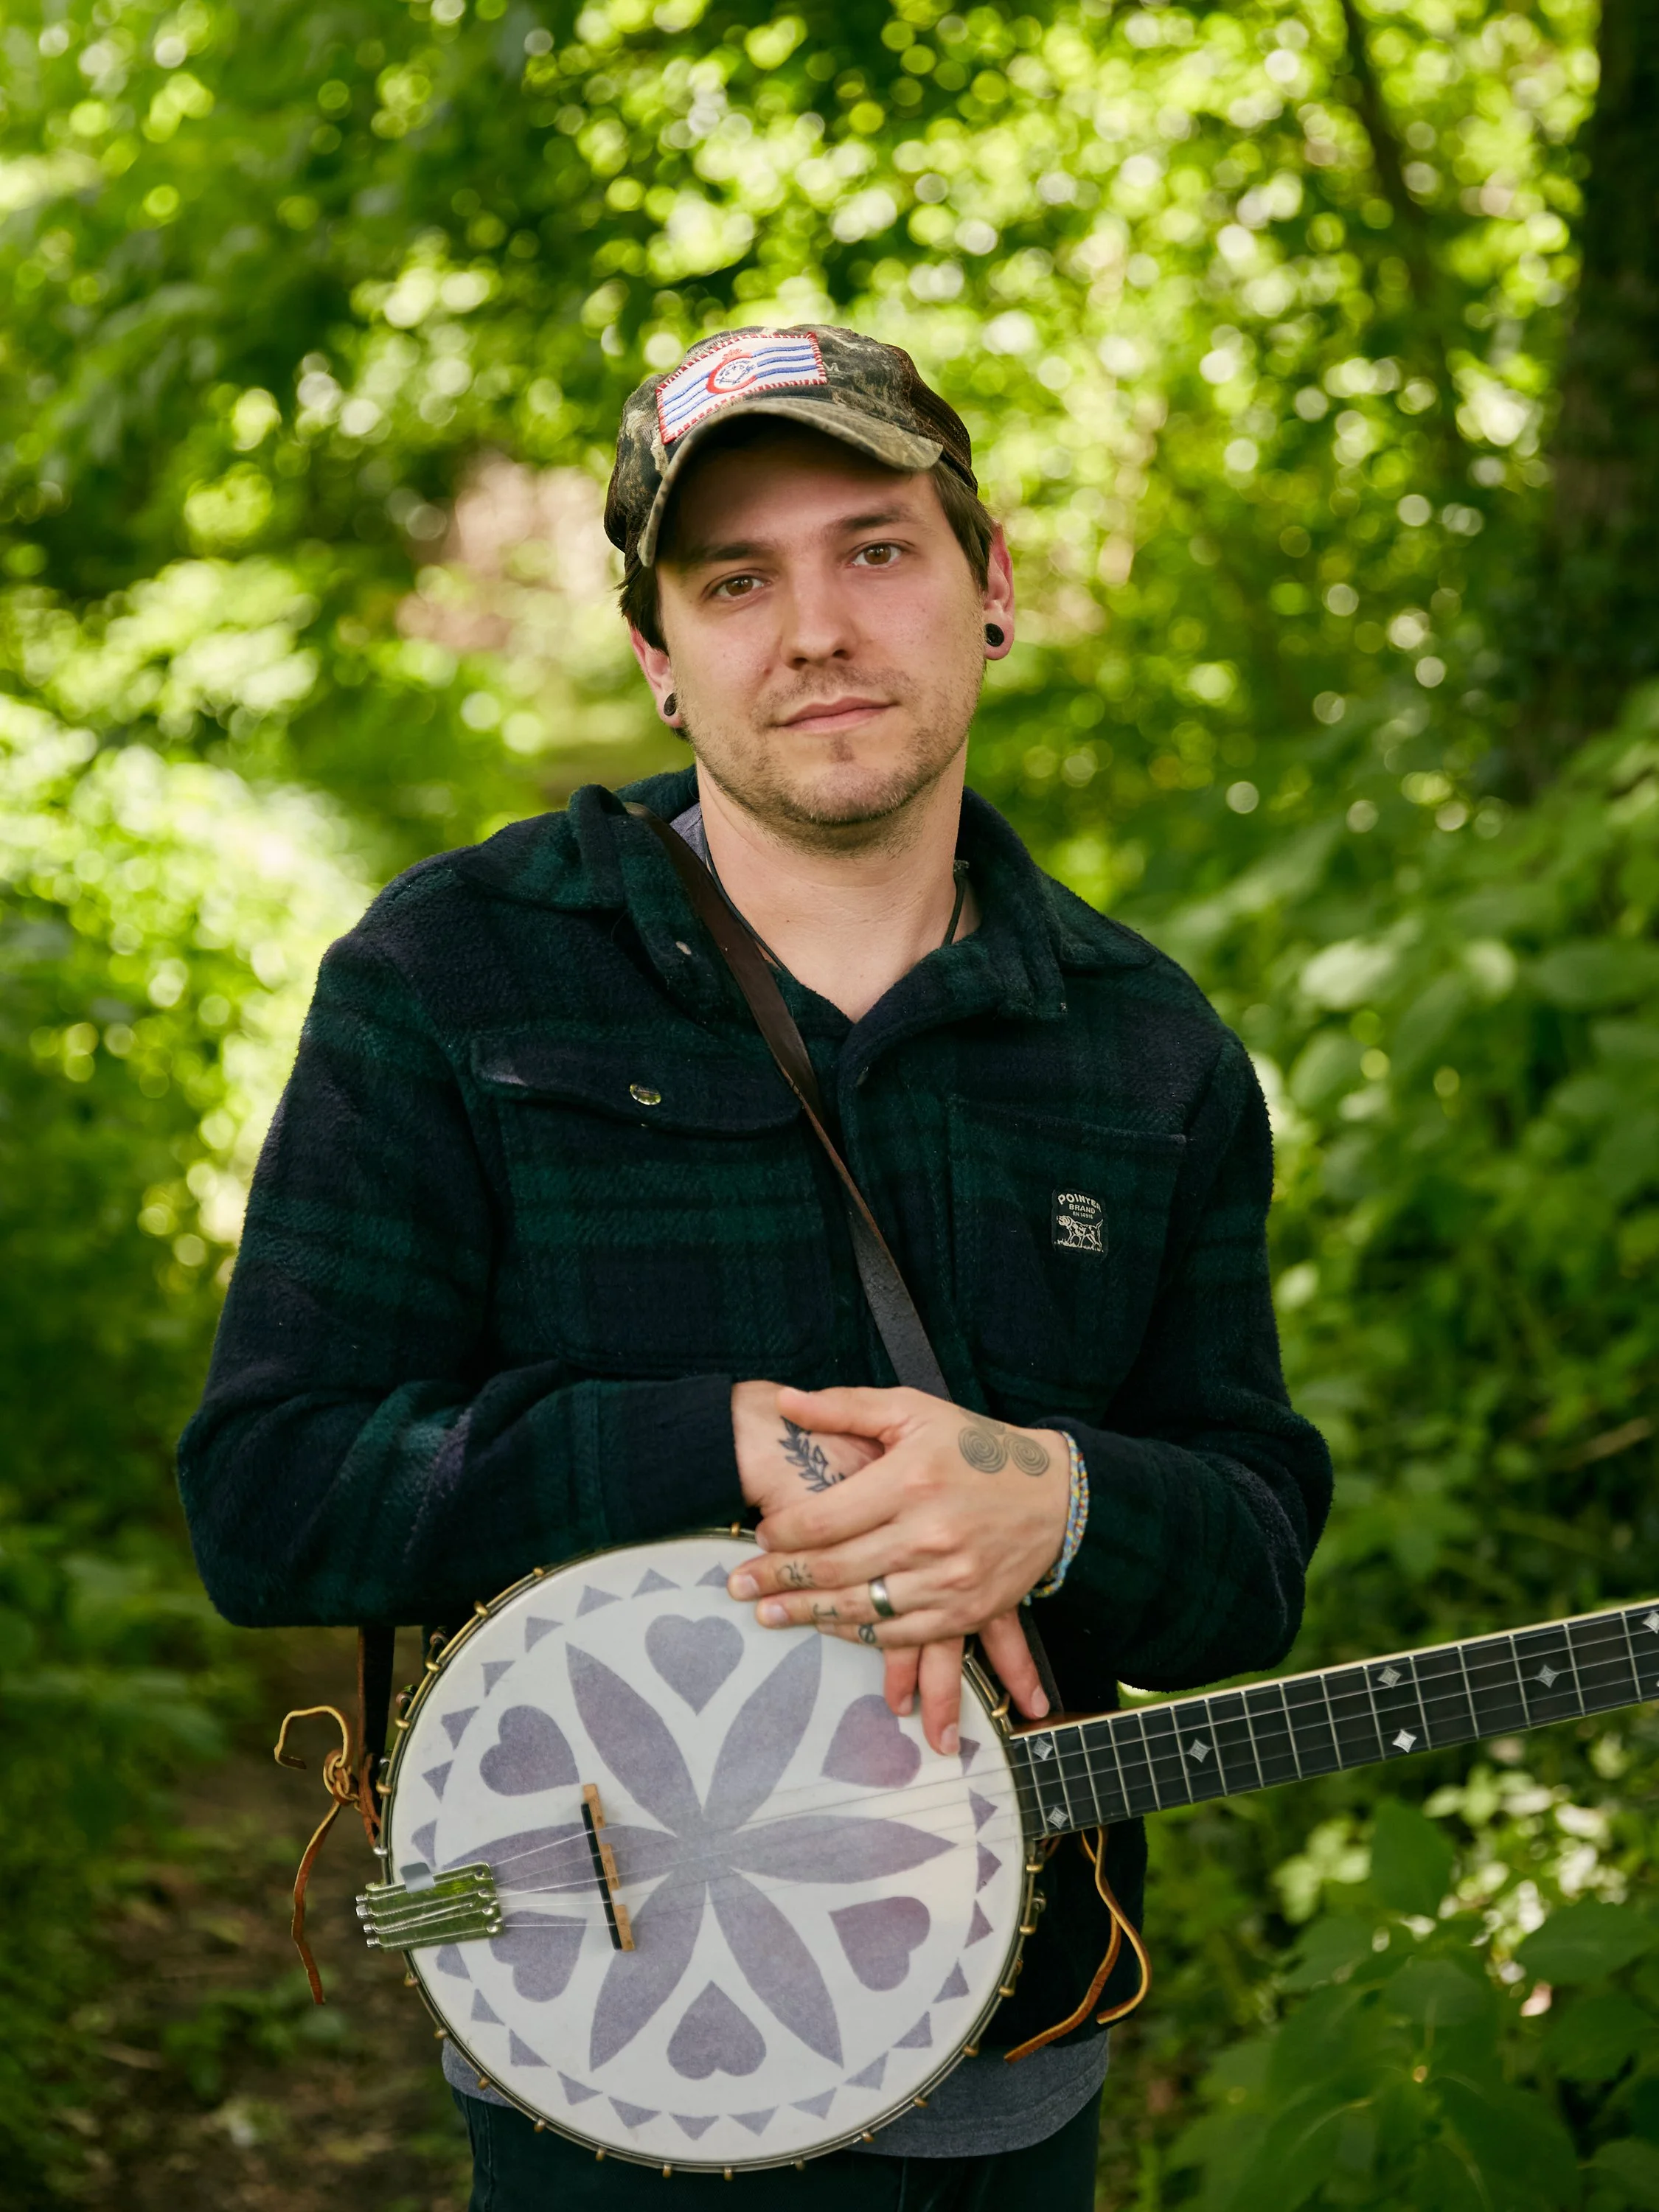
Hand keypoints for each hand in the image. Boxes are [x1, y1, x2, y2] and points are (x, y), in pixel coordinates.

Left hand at [726, 1385, 1066, 1753]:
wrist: (1057, 1495)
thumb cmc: (978, 1447)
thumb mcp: (914, 1410)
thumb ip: (847, 1406)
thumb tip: (786, 1401)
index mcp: (908, 1481)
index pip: (823, 1520)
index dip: (782, 1534)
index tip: (760, 1537)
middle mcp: (927, 1534)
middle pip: (833, 1569)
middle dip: (777, 1581)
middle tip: (741, 1587)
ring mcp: (948, 1578)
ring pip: (861, 1607)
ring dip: (808, 1615)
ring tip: (769, 1616)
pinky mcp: (967, 1610)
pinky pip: (901, 1633)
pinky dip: (860, 1635)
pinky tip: (831, 1628)